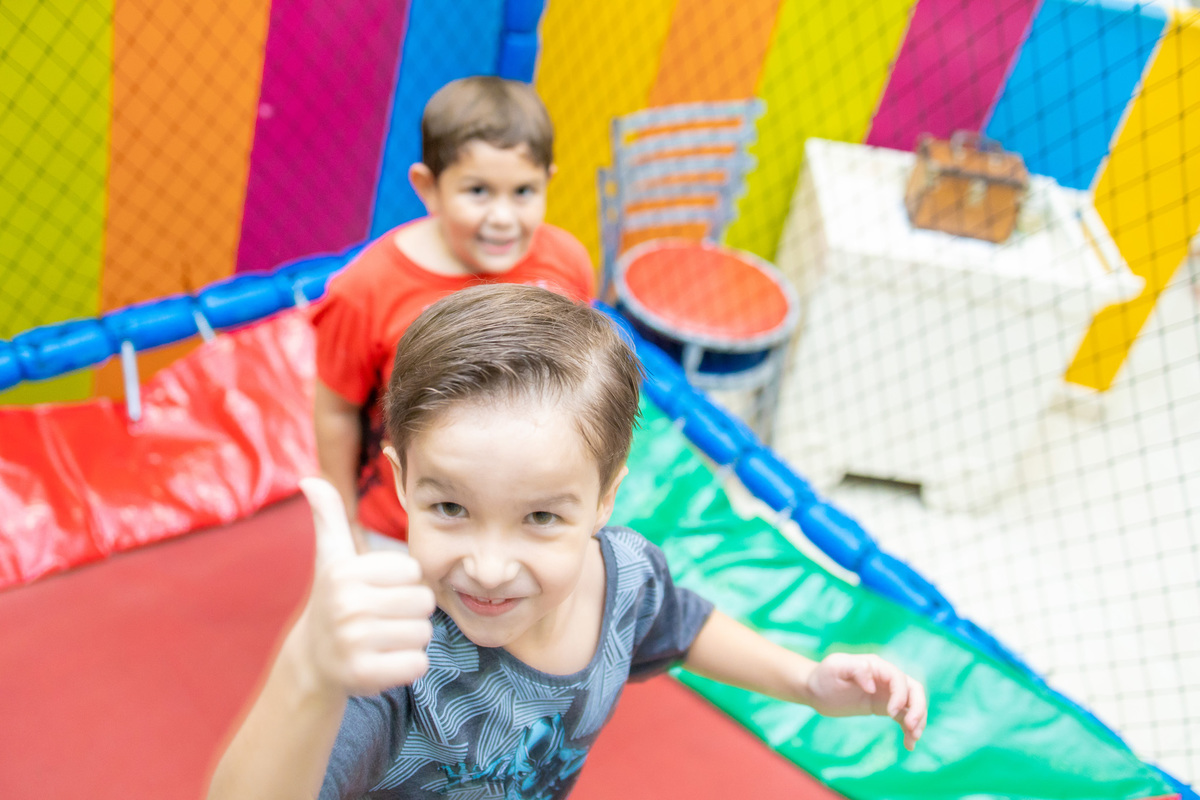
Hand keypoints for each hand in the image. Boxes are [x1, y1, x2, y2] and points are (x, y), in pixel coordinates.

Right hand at [297, 478, 435, 696]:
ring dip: (410, 639)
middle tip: (382, 618)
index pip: (414, 571)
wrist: (313, 661)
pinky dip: (408, 666)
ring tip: (381, 639)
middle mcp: (347, 605)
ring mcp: (354, 642)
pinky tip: (383, 661)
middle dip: (411, 612)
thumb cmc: (334, 600)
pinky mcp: (364, 676)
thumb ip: (329, 517)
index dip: (403, 583)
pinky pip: (417, 665)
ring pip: (423, 634)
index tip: (377, 591)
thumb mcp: (331, 558)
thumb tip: (310, 479)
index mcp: (346, 572)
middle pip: (424, 602)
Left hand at [805, 653, 927, 749]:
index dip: (900, 696)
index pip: (898, 678)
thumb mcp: (835, 668)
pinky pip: (903, 716)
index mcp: (876, 666)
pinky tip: (909, 744)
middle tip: (911, 727)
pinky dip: (909, 729)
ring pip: (913, 704)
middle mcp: (886, 678)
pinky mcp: (884, 706)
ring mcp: (887, 692)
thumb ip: (856, 669)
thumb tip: (873, 685)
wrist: (815, 689)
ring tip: (913, 739)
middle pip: (913, 689)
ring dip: (918, 720)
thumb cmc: (823, 676)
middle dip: (918, 708)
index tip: (889, 713)